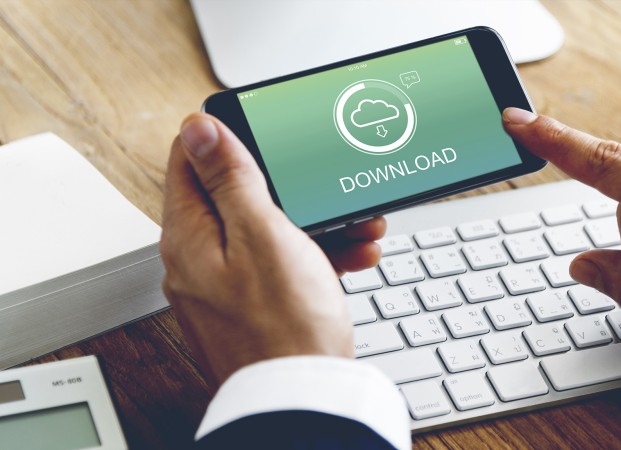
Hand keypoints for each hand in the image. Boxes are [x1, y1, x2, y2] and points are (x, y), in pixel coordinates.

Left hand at [160, 113, 385, 386]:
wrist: (304, 397)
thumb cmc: (284, 326)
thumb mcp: (263, 235)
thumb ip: (230, 179)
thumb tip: (197, 129)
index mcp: (190, 236)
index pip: (190, 161)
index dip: (228, 139)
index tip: (266, 132)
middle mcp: (200, 259)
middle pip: (239, 197)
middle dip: (290, 186)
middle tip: (325, 188)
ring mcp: (227, 284)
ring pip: (268, 231)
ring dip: (313, 221)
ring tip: (356, 226)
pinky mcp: (254, 305)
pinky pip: (281, 265)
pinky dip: (314, 255)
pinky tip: (351, 257)